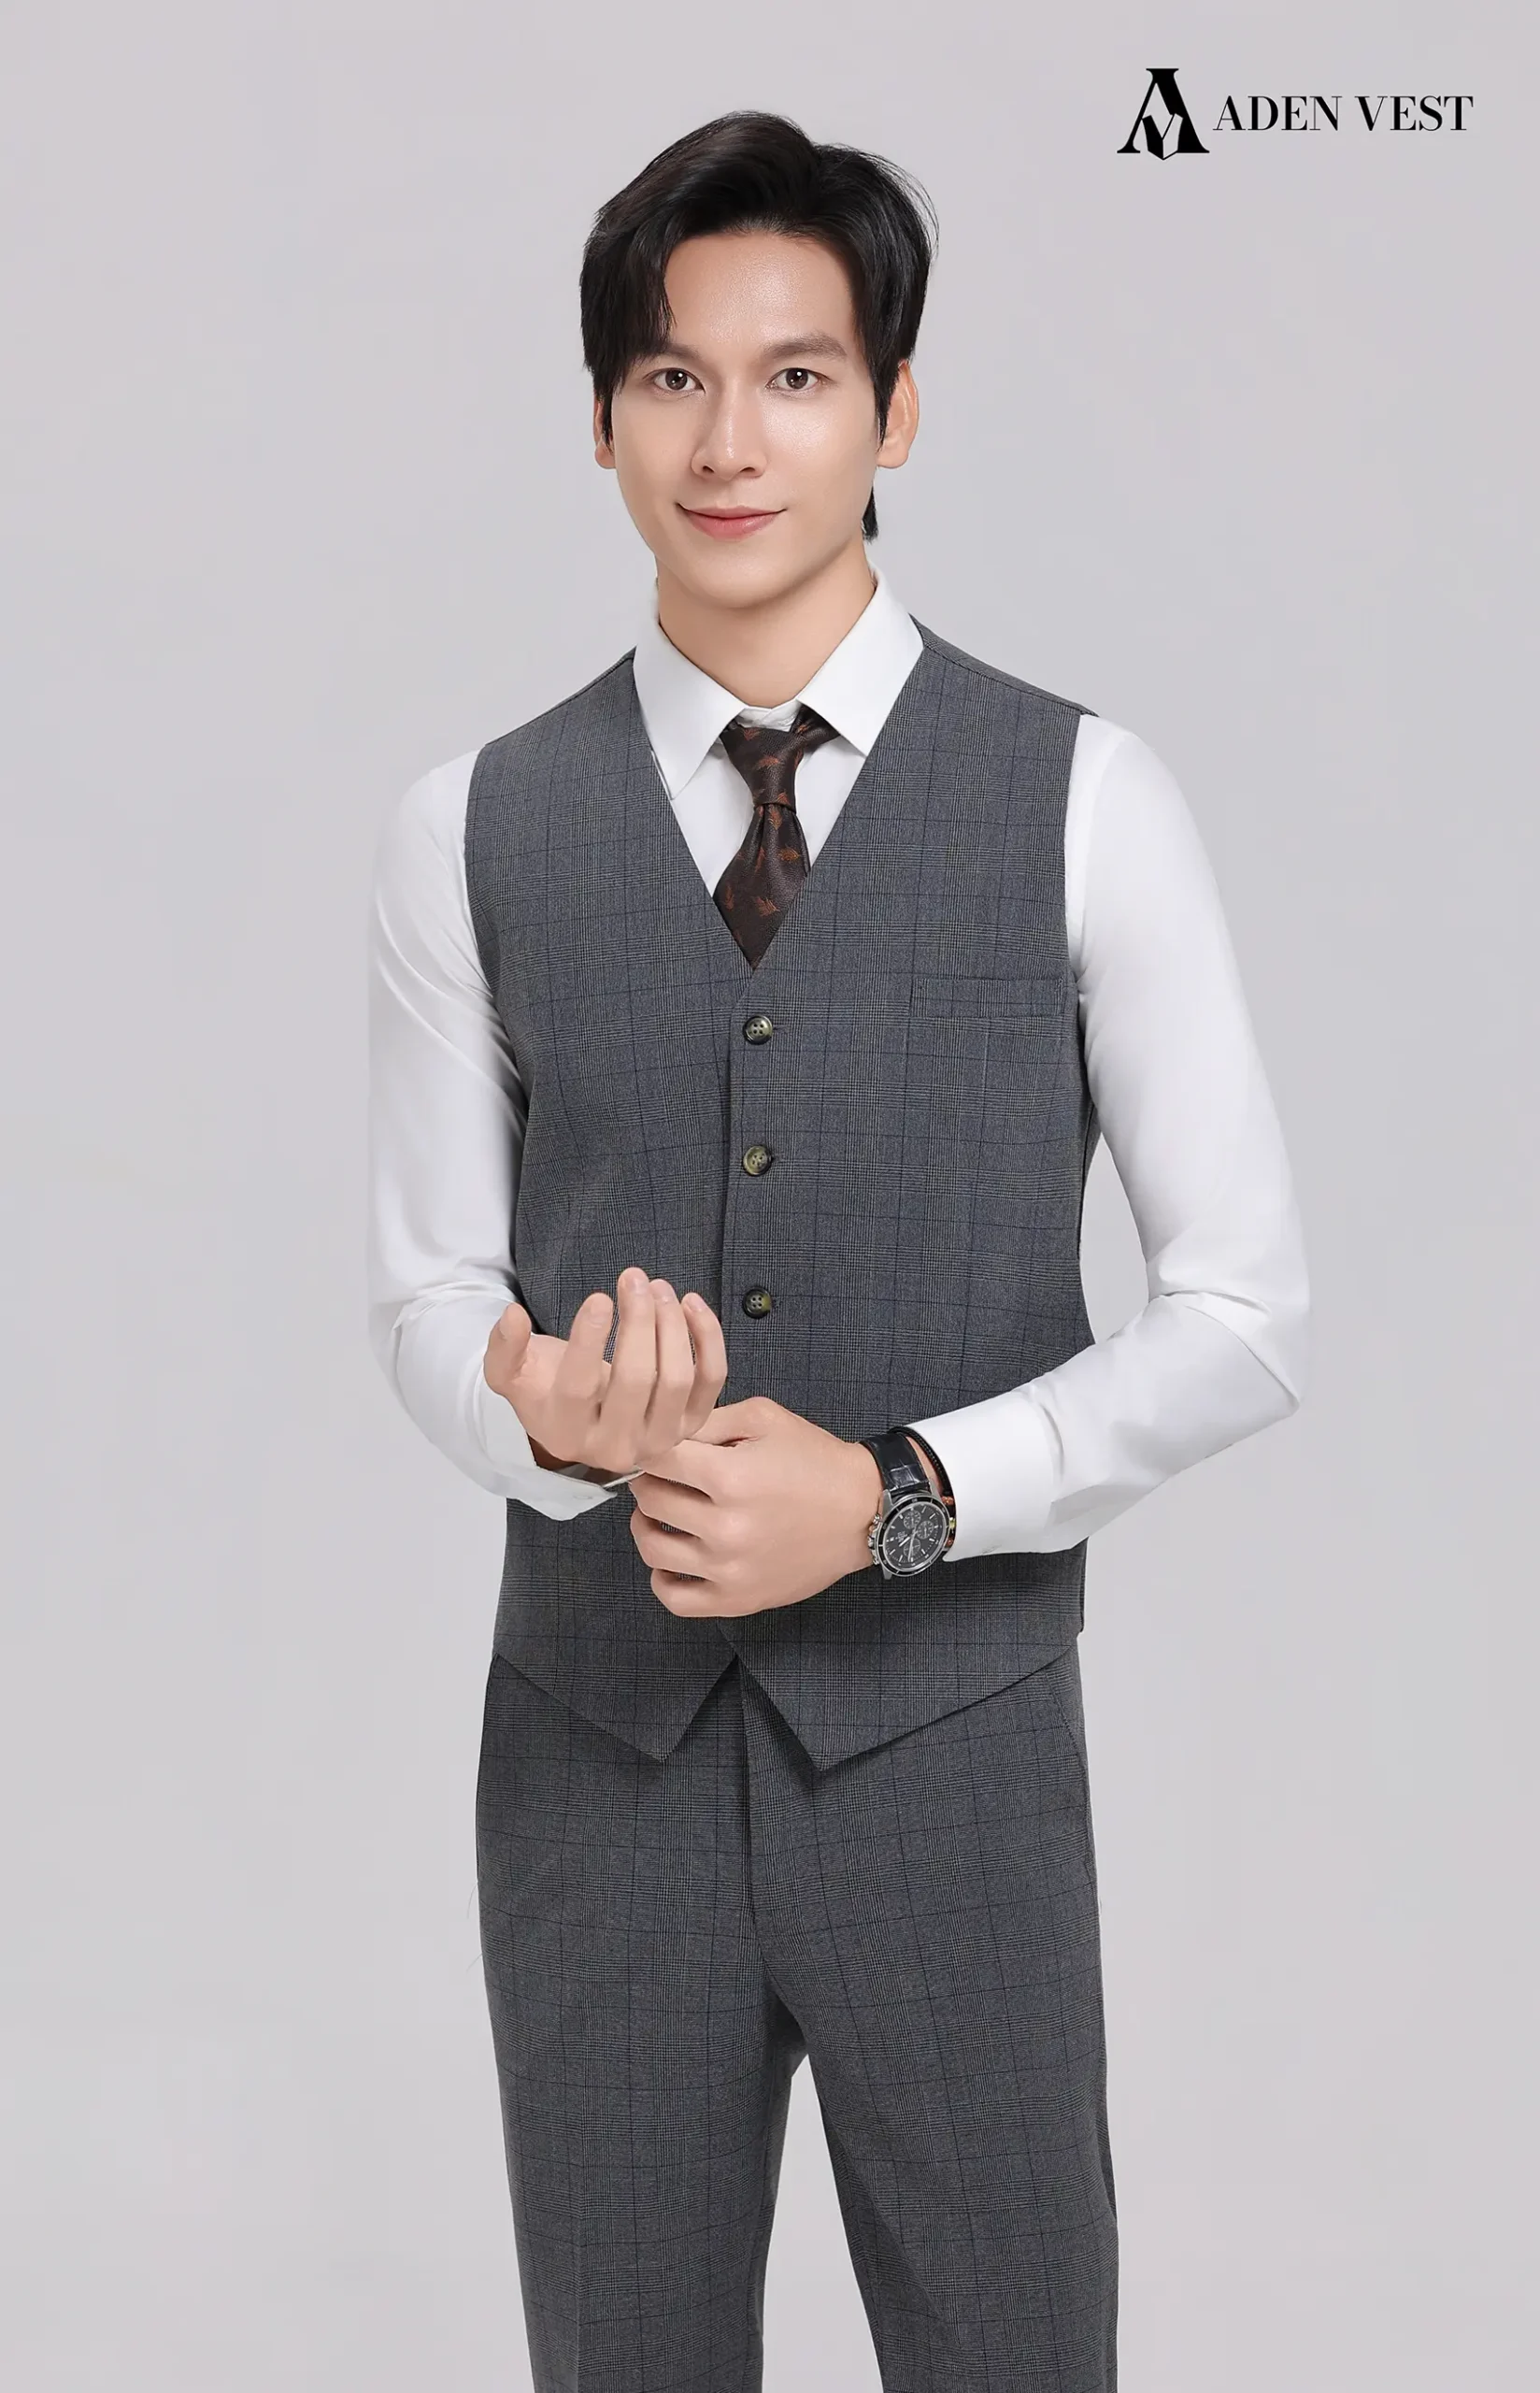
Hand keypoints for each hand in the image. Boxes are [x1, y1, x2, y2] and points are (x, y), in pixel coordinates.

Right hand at [482, 1268, 727, 1478]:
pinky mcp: (691, 1426)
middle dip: (639, 1321)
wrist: (585, 1421)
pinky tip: (690, 1304)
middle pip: (636, 1381)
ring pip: (677, 1380)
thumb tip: (512, 1315)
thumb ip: (504, 1348)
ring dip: (672, 1325)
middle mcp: (615, 1448)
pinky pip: (711, 1381)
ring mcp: (658, 1440)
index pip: (579, 1388)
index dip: (590, 1341)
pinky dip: (707, 1339)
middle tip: (633, 1277)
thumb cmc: (547, 1388)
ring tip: (657, 1286)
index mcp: (567, 1433)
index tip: (599, 1297)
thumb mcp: (512, 1374)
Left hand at [627, 1396, 883, 1614]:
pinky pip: (675, 1599)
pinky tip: (673, 1557)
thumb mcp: (764, 1418)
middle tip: (663, 1474)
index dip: (650, 1446)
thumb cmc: (816, 1461)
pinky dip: (662, 1579)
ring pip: (652, 1549)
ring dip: (646, 1524)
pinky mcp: (738, 1599)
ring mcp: (729, 1569)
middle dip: (649, 1479)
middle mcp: (725, 1527)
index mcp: (730, 1477)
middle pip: (649, 1499)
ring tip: (662, 1512)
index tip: (657, 1446)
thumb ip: (708, 1419)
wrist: (863, 1511)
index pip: (656, 1458)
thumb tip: (662, 1431)